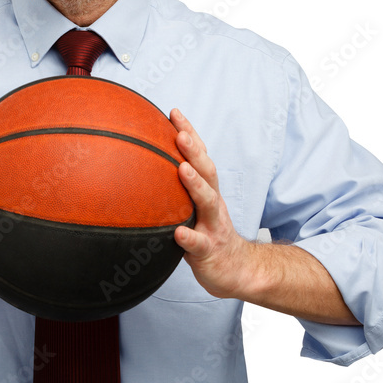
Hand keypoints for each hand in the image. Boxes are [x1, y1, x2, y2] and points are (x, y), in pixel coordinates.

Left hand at [170, 108, 250, 298]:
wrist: (238, 270)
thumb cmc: (209, 234)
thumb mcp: (195, 209)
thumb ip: (178, 189)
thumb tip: (144, 166)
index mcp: (207, 191)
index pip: (199, 157)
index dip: (189, 133)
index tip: (174, 112)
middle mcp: (213, 204)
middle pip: (207, 172)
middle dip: (194, 151)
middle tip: (179, 132)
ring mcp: (213, 226)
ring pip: (207, 202)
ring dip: (195, 184)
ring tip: (182, 169)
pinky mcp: (210, 251)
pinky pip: (199, 243)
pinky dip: (189, 237)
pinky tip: (178, 233)